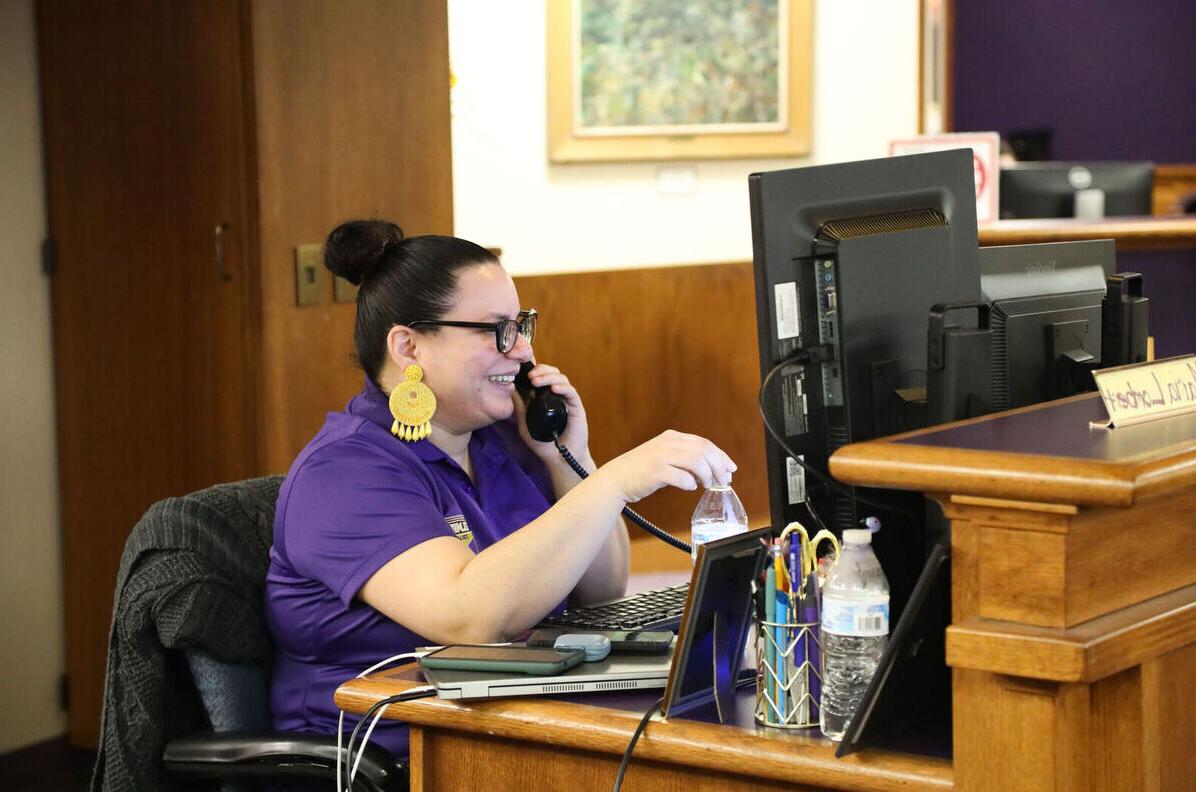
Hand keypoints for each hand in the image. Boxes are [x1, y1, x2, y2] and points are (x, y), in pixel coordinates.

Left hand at [512, 363, 592, 467]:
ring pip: (562, 379)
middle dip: (541, 371)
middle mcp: (557, 395)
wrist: (559, 459)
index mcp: (545, 397)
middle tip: (530, 376)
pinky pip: (571, 393)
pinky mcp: (576, 407)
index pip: (542, 376)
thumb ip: (520, 407)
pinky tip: (554, 389)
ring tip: (537, 381)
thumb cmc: (543, 444)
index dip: (535, 370)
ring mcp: (567, 400)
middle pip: (552, 373)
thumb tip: (510, 389)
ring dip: (549, 377)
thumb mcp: (525, 423)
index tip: (523, 370)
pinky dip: (563, 388)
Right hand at [593, 430, 736, 503]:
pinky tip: (689, 487)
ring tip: (707, 485)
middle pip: (704, 450)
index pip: (704, 443)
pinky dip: (690, 483)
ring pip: (696, 461)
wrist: (615, 479)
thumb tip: (712, 470)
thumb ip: (684, 459)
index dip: (720, 456)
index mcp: (672, 437)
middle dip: (718, 466)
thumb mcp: (664, 456)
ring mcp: (661, 456)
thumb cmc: (641, 471)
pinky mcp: (656, 471)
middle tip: (724, 480)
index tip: (730, 469)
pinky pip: (682, 477)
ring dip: (707, 475)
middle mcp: (668, 443)